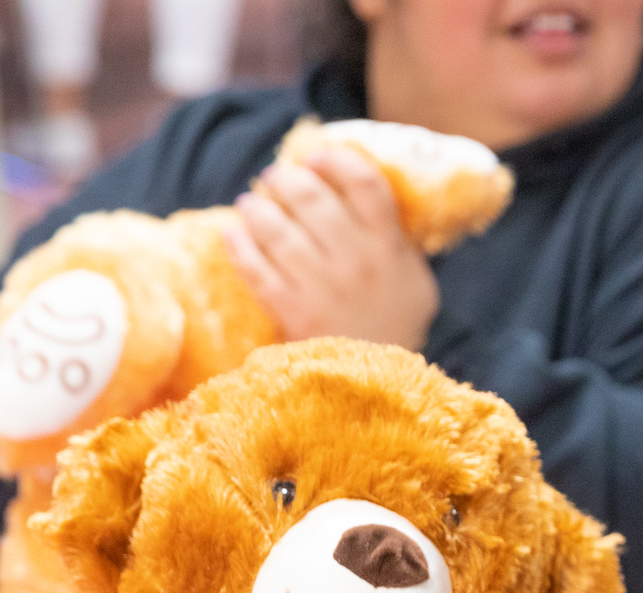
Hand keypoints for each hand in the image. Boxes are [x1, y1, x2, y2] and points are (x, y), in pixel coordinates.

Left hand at [224, 149, 440, 350]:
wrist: (379, 383)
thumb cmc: (395, 320)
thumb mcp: (410, 273)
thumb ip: (389, 234)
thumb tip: (349, 188)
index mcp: (388, 244)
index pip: (363, 180)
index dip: (334, 159)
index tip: (316, 159)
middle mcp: (357, 260)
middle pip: (310, 195)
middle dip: (283, 178)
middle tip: (274, 179)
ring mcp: (323, 286)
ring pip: (275, 227)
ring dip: (255, 208)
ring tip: (250, 205)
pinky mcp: (293, 311)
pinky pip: (254, 268)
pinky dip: (238, 245)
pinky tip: (233, 233)